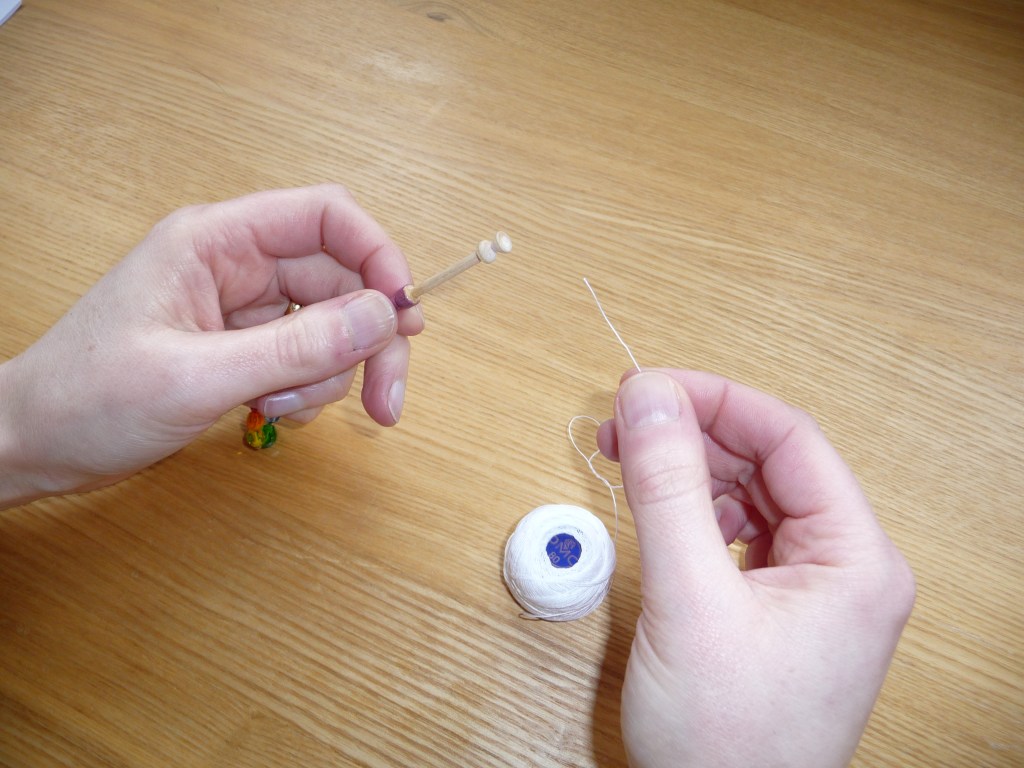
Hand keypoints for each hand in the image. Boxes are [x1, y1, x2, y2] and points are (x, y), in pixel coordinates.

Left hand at [0, 184, 422, 507]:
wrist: (33, 444)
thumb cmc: (88, 399)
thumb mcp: (195, 377)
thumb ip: (295, 347)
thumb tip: (383, 317)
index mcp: (216, 241)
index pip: (326, 217)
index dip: (378, 256)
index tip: (405, 316)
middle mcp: (236, 265)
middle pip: (342, 281)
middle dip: (369, 341)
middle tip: (387, 401)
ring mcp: (242, 307)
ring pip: (331, 326)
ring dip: (329, 376)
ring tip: (277, 410)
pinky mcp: (243, 346)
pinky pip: (306, 358)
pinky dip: (307, 391)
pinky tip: (264, 413)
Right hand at [597, 370, 914, 767]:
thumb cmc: (725, 743)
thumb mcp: (687, 599)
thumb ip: (666, 488)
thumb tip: (647, 395)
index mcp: (856, 560)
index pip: (790, 439)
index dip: (716, 400)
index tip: (648, 387)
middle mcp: (847, 569)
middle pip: (771, 463)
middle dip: (696, 435)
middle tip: (625, 422)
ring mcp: (814, 592)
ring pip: (752, 496)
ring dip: (692, 471)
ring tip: (632, 463)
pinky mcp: (779, 611)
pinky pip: (740, 535)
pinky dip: (695, 514)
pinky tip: (663, 514)